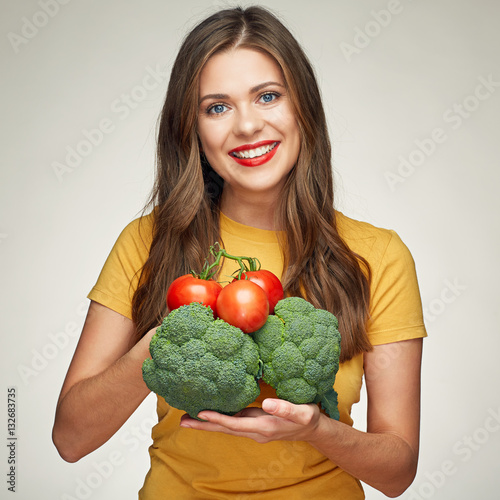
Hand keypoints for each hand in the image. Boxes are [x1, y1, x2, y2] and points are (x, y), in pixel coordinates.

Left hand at [179, 398, 322, 443]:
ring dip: (208, 422)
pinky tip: (209, 412)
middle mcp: (255, 430)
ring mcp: (253, 427)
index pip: (235, 424)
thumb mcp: (302, 412)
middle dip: (204, 425)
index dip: (218, 418)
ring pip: (226, 426)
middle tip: (182, 421)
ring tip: (188, 418)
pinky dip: (219, 418)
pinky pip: (233, 421)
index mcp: (264, 427)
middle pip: (224, 429)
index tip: (201, 412)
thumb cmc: (308, 418)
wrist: (313, 429)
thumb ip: (285, 408)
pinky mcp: (254, 422)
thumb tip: (266, 404)